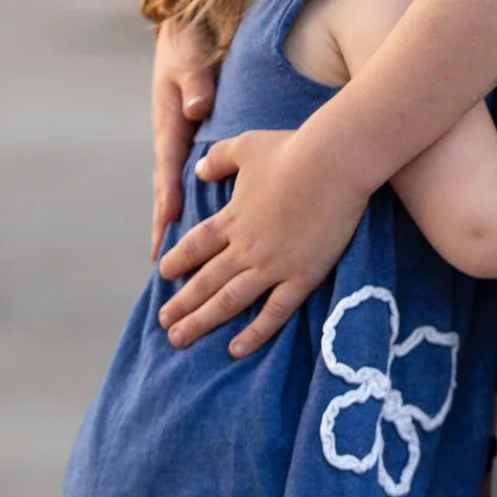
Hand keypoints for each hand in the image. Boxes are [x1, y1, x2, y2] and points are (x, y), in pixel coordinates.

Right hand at [149, 14, 219, 255]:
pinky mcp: (194, 138)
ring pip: (177, 185)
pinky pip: (192, 175)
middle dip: (164, 222)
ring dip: (175, 218)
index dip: (168, 192)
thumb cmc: (190, 40)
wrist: (190, 26)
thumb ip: (195, 81)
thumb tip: (196, 108)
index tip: (169, 220)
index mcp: (169, 119)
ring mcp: (182, 139)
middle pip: (165, 186)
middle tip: (162, 262)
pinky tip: (201, 224)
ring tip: (176, 257)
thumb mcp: (190, 56)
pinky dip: (192, 200)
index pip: (168, 163)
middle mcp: (173, 134)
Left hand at [157, 128, 367, 355]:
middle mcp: (245, 247)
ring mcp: (272, 265)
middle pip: (205, 281)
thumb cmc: (293, 149)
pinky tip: (235, 349)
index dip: (177, 260)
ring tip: (179, 339)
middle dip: (181, 304)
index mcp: (232, 217)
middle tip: (164, 324)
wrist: (334, 163)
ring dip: (202, 322)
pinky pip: (274, 312)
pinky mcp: (302, 276)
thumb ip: (219, 159)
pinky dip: (254, 333)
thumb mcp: (245, 146)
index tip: (163, 274)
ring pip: (229, 301)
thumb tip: (198, 170)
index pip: (196, 245)